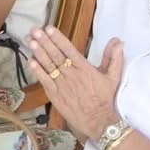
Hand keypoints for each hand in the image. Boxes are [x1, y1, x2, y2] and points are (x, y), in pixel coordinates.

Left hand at [27, 26, 122, 141]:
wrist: (98, 121)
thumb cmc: (105, 98)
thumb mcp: (113, 77)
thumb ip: (114, 58)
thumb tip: (119, 42)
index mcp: (85, 69)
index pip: (69, 50)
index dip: (58, 38)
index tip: (49, 29)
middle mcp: (72, 75)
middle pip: (56, 55)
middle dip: (44, 41)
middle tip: (35, 31)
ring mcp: (62, 85)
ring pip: (48, 66)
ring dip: (39, 52)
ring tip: (30, 41)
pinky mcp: (55, 95)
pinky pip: (44, 81)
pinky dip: (37, 71)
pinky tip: (31, 61)